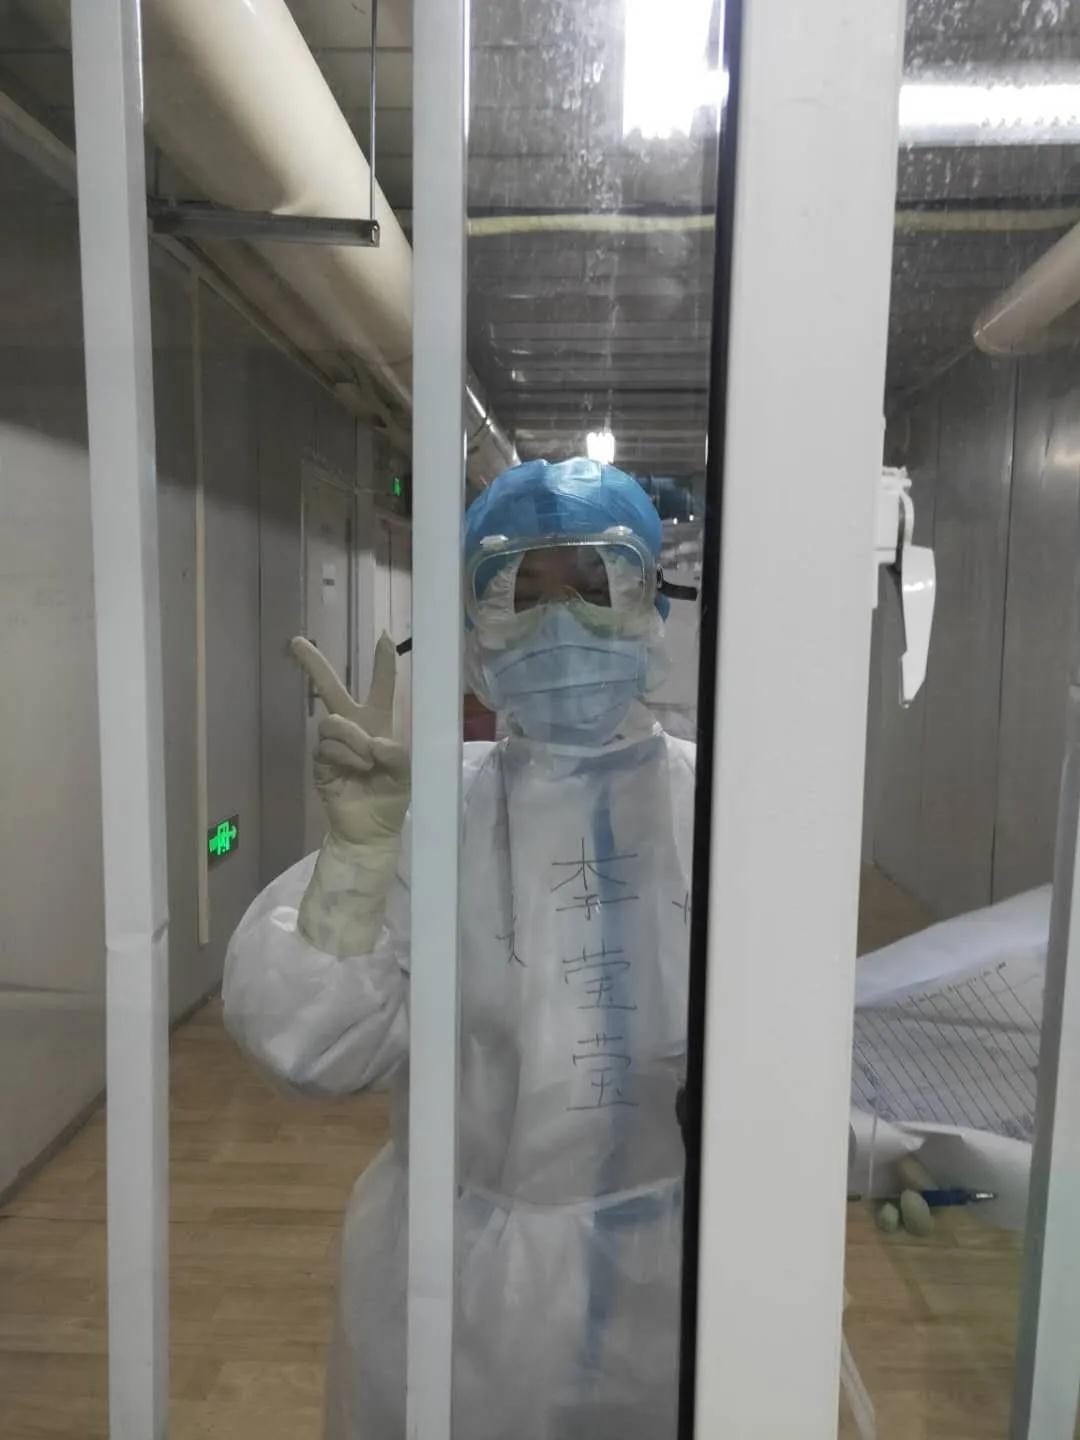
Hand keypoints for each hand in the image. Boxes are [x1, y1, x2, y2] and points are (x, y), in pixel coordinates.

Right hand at [291, 634, 409, 846]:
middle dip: (314, 664)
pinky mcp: (320, 762)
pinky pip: (328, 746)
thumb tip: (372, 741)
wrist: (370, 830)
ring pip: (333, 722)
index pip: (380, 688)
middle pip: (330, 689)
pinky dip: (346, 756)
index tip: (383, 636)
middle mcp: (353, 728)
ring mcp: (333, 744)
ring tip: (367, 762)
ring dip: (353, 739)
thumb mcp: (405, 774)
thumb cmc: (391, 799)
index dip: (382, 664)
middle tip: (297, 641)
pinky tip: (356, 770)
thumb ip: (396, 754)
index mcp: (378, 724)